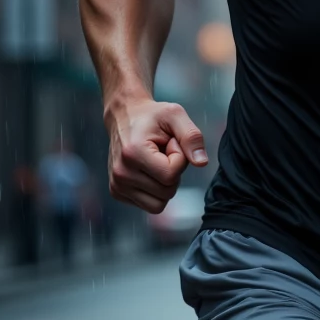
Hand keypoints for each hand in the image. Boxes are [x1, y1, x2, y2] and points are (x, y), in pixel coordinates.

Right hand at [107, 98, 208, 212]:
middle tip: (163, 151)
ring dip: (164, 184)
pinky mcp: (117, 192)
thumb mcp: (175, 115)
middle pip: (167, 192)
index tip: (170, 143)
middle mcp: (121, 173)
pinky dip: (154, 190)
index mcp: (133, 153)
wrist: (124, 116)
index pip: (171, 175)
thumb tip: (202, 163)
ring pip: (158, 204)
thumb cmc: (151, 115)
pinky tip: (148, 170)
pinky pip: (149, 204)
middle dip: (173, 172)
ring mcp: (117, 185)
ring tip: (156, 161)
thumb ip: (192, 137)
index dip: (179, 159)